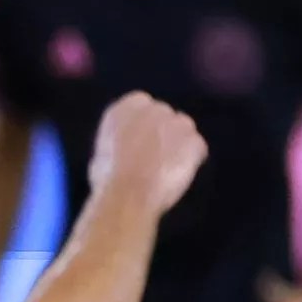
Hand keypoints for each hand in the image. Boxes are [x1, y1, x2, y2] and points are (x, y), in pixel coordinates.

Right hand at [89, 91, 206, 212]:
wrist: (126, 194)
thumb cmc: (107, 179)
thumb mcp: (104, 151)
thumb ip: (122, 140)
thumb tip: (128, 146)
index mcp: (127, 107)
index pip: (141, 108)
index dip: (141, 128)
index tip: (136, 144)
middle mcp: (156, 107)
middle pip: (165, 118)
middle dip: (162, 134)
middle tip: (152, 159)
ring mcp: (179, 122)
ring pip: (183, 132)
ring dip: (177, 146)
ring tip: (163, 170)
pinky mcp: (195, 141)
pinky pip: (197, 150)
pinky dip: (190, 162)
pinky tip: (173, 177)